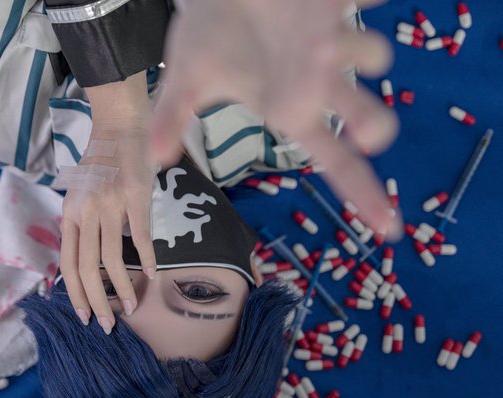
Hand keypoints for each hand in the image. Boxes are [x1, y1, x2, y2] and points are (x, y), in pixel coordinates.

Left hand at [59, 72, 156, 333]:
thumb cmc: (100, 163)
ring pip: (112, 258)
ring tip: (131, 307)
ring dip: (122, 288)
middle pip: (86, 268)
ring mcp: (110, 205)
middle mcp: (85, 212)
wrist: (119, 127)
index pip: (68, 263)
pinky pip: (141, 236)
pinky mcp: (135, 198)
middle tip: (107, 325)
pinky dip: (149, 258)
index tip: (84, 316)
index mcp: (70, 214)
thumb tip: (86, 260)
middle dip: (96, 302)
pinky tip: (153, 274)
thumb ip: (80, 224)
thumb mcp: (79, 195)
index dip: (75, 294)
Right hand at [151, 0, 401, 237]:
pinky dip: (367, 2)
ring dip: (359, 53)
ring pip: (372, 56)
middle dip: (371, 124)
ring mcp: (332, 41)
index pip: (334, 161)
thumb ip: (171, 117)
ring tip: (319, 44)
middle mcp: (318, 83)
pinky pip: (366, 2)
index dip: (363, 193)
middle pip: (365, 117)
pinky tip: (350, 1)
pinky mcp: (332, 2)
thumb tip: (156, 159)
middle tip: (368, 134)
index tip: (388, 229)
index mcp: (290, 110)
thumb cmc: (209, 36)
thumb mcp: (185, 78)